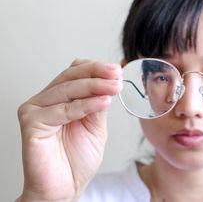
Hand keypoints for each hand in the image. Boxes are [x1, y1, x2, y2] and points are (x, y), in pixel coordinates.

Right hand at [16, 59, 121, 201]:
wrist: (65, 188)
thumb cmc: (77, 160)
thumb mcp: (96, 126)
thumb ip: (99, 104)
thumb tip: (111, 81)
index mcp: (59, 98)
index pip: (75, 73)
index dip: (95, 68)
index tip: (117, 69)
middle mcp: (45, 100)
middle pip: (70, 77)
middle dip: (97, 73)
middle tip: (117, 73)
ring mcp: (35, 110)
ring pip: (67, 90)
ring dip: (95, 87)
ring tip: (115, 87)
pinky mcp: (31, 123)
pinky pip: (62, 110)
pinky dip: (85, 105)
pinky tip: (103, 102)